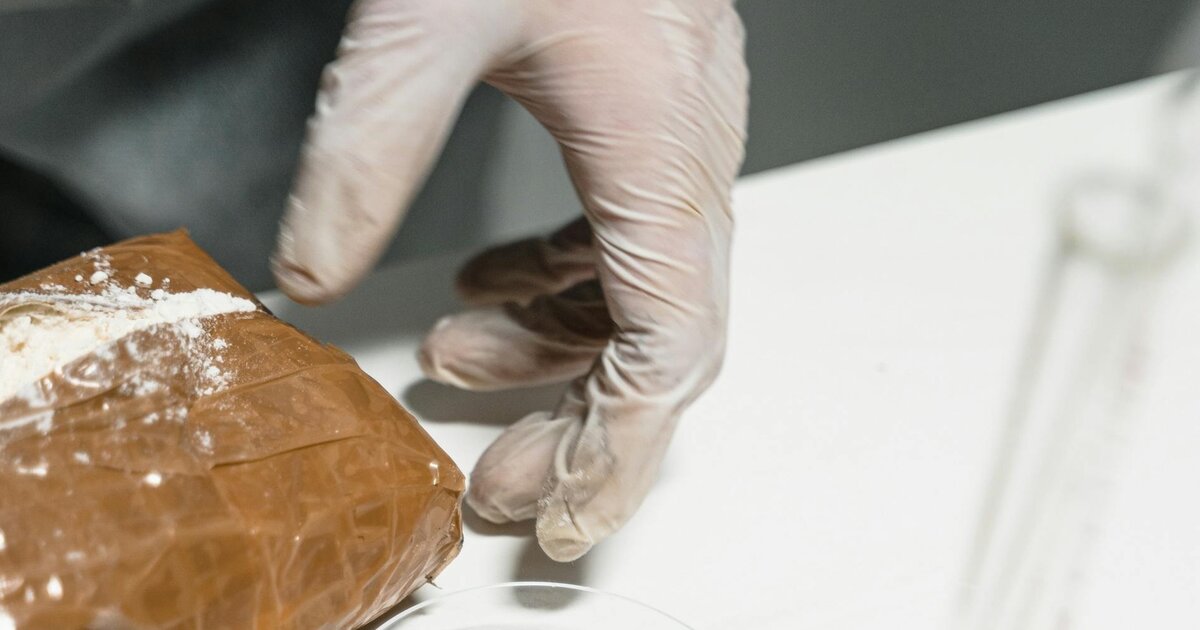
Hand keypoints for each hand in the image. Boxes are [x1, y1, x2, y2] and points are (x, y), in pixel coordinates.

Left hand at [272, 0, 747, 560]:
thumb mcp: (432, 19)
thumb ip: (366, 147)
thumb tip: (313, 270)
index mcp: (661, 155)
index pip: (668, 348)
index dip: (622, 447)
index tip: (566, 509)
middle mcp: (686, 165)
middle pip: (661, 344)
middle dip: (582, 425)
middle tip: (502, 479)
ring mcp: (672, 149)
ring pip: (639, 296)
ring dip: (556, 351)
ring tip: (462, 367)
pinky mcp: (644, 127)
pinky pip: (617, 240)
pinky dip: (556, 285)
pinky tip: (493, 287)